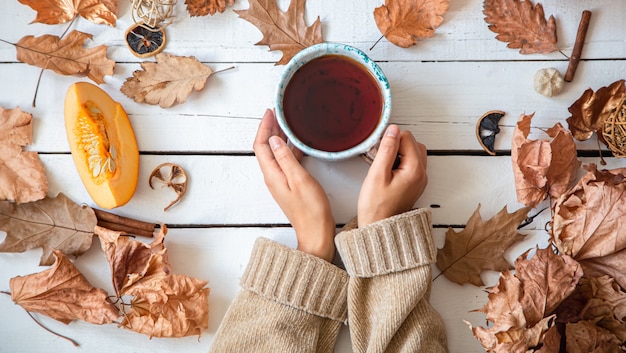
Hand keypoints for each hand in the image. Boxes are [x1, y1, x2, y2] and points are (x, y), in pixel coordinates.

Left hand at [253, 109, 335, 261]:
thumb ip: (286, 158)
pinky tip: (299, 144)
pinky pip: (285, 162)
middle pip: (266, 148)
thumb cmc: (311, 210)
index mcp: (272, 175)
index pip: (260, 145)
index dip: (264, 126)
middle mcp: (273, 177)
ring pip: (276, 154)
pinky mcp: (290, 185)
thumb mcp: (299, 179)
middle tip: (279, 113)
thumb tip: (274, 140)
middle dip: (270, 129)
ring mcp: (281, 182)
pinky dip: (289, 149)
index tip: (270, 112)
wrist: (316, 233)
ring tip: (288, 123)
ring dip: (279, 138)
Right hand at [357, 125, 427, 226]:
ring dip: (399, 153)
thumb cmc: (376, 206)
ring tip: (383, 164)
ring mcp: (420, 180)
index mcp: (415, 170)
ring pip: (414, 154)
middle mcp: (422, 174)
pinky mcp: (414, 185)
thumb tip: (392, 130)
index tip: (378, 149)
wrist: (380, 229)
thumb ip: (386, 149)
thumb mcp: (377, 174)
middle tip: (380, 156)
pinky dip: (401, 162)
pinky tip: (388, 171)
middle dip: (397, 144)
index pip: (407, 137)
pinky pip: (412, 165)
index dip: (390, 138)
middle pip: (413, 144)